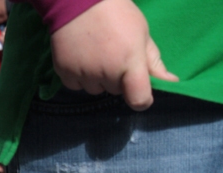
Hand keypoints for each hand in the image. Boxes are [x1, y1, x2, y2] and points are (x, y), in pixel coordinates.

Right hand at [50, 0, 177, 110]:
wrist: (79, 1)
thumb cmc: (116, 14)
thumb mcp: (142, 33)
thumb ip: (153, 61)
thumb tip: (170, 81)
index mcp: (131, 62)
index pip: (139, 99)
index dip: (142, 100)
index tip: (140, 93)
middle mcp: (106, 72)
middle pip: (115, 91)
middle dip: (117, 78)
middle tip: (113, 54)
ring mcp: (84, 73)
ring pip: (95, 89)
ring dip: (97, 78)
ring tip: (95, 54)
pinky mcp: (64, 72)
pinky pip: (75, 86)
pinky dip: (79, 76)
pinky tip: (81, 57)